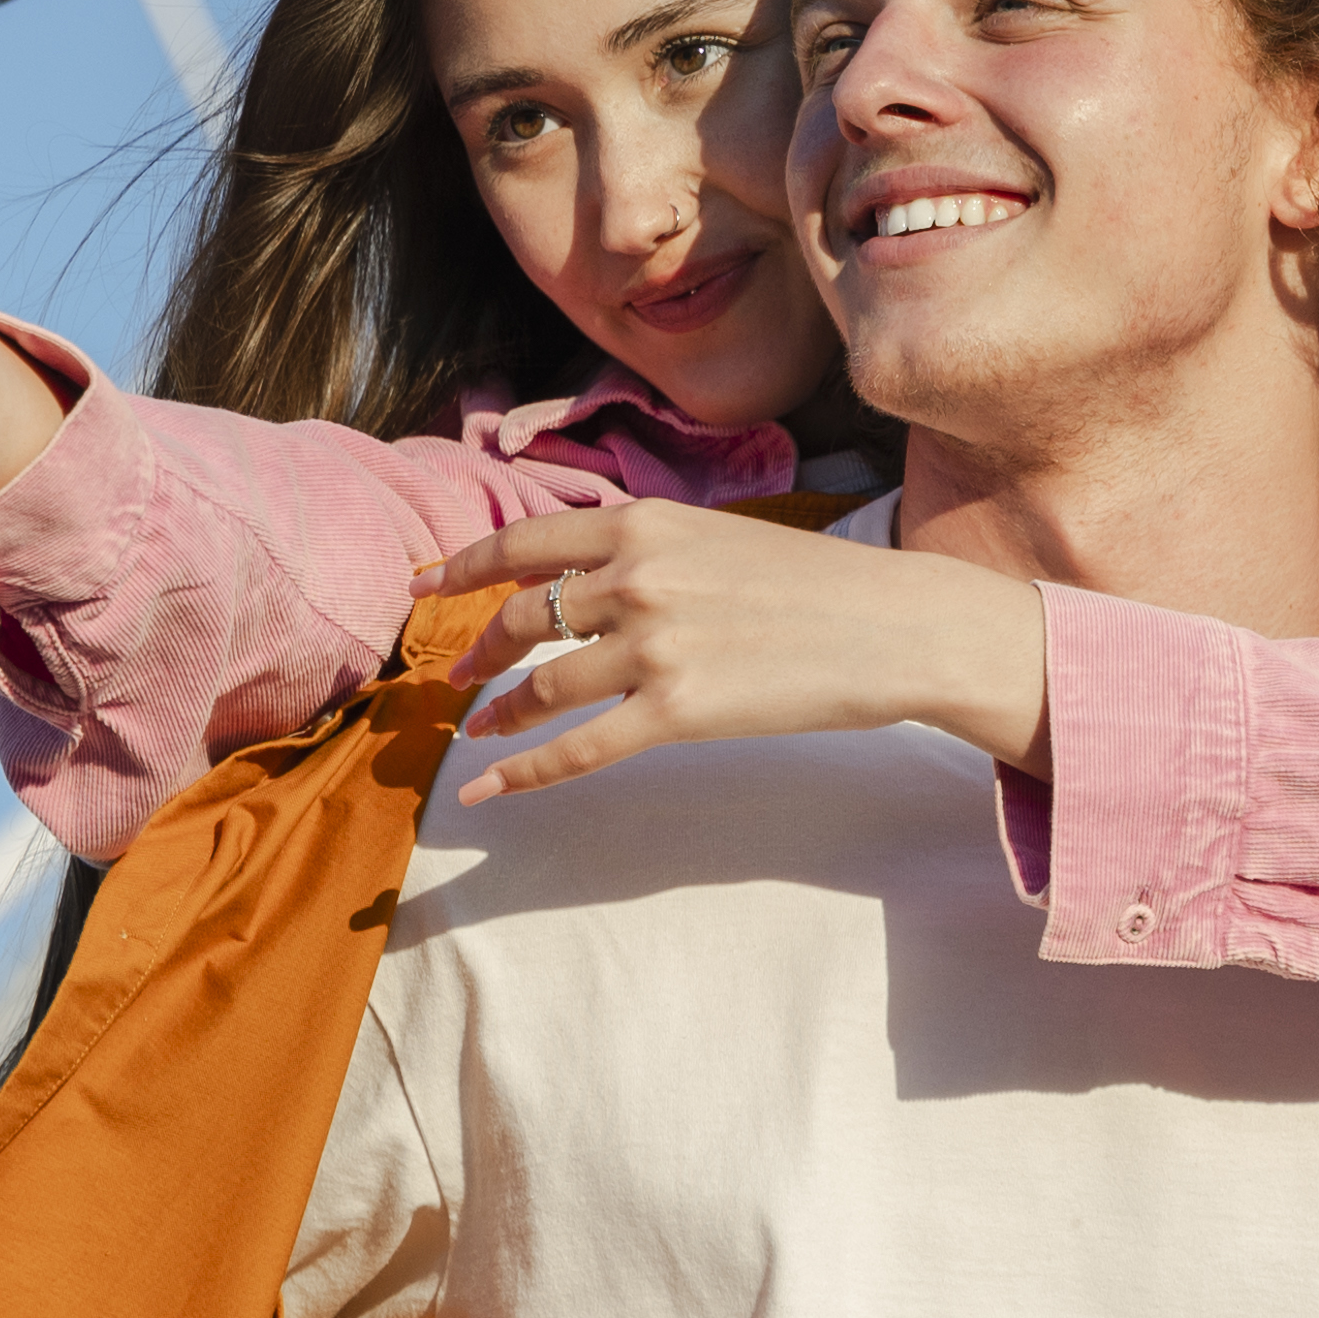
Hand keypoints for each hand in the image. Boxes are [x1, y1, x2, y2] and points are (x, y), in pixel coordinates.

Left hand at [424, 501, 1052, 805]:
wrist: (893, 626)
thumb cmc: (814, 585)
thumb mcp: (717, 538)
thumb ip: (647, 550)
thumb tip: (582, 579)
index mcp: (645, 524)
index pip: (523, 542)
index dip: (463, 568)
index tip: (425, 588)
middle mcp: (637, 578)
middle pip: (523, 619)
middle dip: (478, 653)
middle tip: (456, 679)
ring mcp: (654, 646)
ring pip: (541, 688)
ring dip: (498, 716)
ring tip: (478, 734)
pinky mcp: (677, 712)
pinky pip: (578, 750)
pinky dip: (522, 774)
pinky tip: (484, 793)